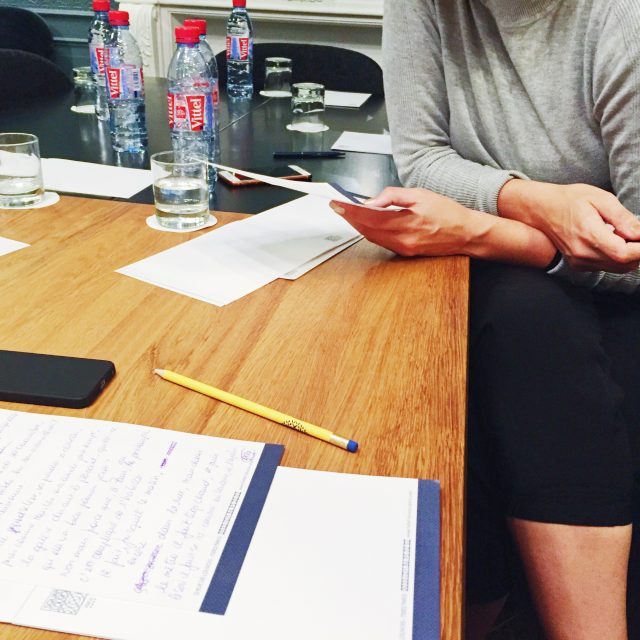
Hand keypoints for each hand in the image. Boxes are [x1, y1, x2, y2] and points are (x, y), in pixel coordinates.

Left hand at [329, 187, 479, 256]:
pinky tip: (366, 224)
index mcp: (405, 223)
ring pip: (372, 237)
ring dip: (359, 226)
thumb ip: (393, 196)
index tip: (336, 204)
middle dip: (350, 218)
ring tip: (348, 213)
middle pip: (366, 230)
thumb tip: (371, 201)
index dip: (349, 211)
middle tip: (337, 207)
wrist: (466, 234)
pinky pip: (381, 242)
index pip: (369, 217)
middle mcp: (402, 240)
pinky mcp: (405, 253)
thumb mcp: (420, 194)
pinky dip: (371, 232)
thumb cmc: (448, 213)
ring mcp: (403, 249)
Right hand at [498, 181, 639, 272]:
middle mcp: (583, 254)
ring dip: (629, 255)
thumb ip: (622, 217)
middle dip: (638, 252)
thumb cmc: (570, 200)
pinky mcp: (578, 265)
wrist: (542, 210)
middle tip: (637, 234)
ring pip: (617, 268)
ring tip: (626, 236)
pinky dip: (617, 258)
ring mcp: (579, 262)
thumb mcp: (600, 198)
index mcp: (589, 235)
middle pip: (625, 264)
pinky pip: (606, 267)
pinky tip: (613, 241)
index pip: (625, 254)